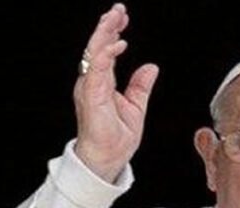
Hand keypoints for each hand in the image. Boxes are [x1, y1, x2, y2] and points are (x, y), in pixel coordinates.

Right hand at [72, 3, 159, 181]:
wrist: (107, 160)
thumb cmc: (115, 139)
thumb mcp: (136, 108)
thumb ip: (140, 86)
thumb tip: (150, 68)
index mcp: (101, 83)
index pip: (106, 51)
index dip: (113, 33)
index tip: (122, 18)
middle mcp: (92, 82)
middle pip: (97, 46)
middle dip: (107, 25)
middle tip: (118, 9)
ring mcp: (90, 87)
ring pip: (94, 52)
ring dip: (104, 32)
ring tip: (114, 16)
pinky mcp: (91, 95)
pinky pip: (98, 69)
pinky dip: (107, 54)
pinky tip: (118, 43)